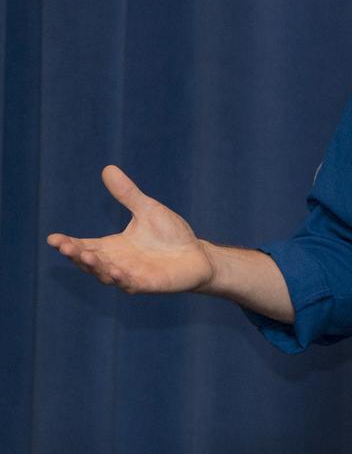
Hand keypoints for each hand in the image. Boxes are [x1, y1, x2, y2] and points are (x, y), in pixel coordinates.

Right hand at [47, 165, 215, 294]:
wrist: (197, 254)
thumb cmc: (170, 234)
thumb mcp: (147, 210)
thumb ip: (127, 194)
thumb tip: (108, 168)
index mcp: (112, 247)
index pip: (84, 245)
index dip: (67, 244)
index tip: (52, 238)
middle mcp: (116, 263)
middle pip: (89, 261)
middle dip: (76, 255)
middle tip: (64, 246)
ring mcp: (130, 275)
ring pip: (105, 274)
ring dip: (95, 267)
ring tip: (86, 256)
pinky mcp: (147, 284)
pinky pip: (130, 284)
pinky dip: (121, 279)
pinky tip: (116, 271)